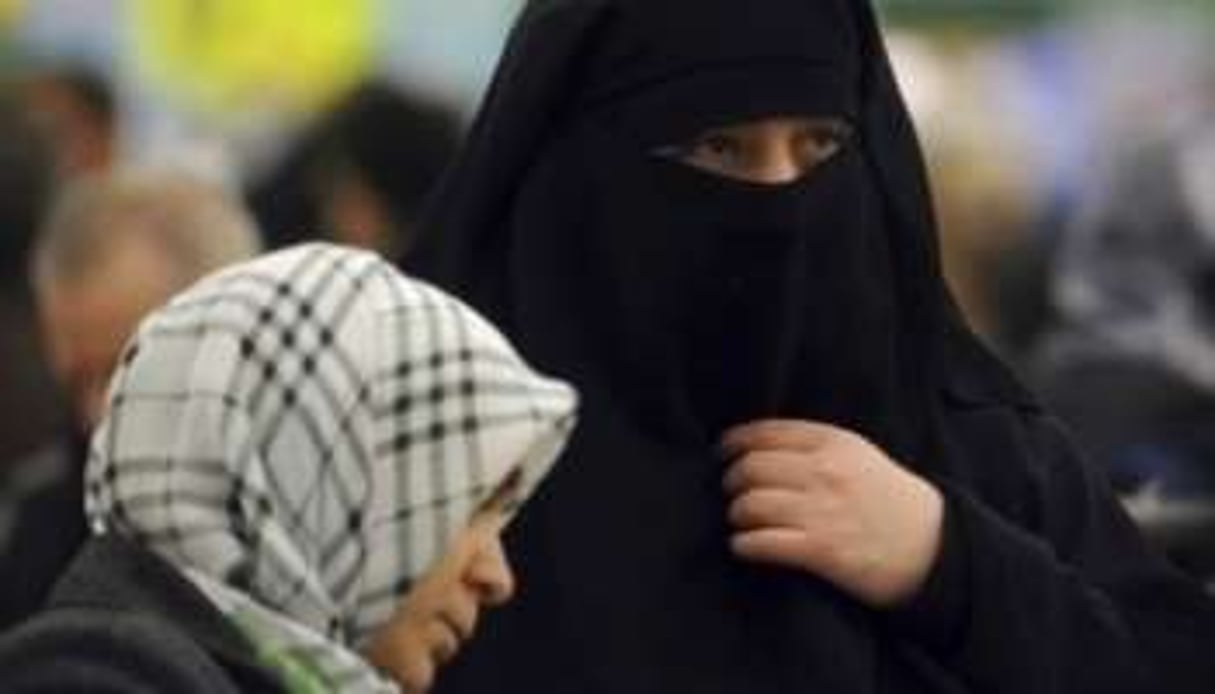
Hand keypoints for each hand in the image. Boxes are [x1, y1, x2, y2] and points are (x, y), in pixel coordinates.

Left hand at [722, 419, 943, 607]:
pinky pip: (763, 543)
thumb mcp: (857, 453)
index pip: (764, 433)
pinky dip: (744, 544)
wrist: (930, 545)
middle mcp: (825, 473)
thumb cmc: (886, 497)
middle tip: (731, 491)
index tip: (722, 453)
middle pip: (751, 468)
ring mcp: (823, 512)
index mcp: (833, 442)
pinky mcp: (822, 550)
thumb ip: (813, 443)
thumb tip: (756, 442)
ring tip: (739, 520)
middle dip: (732, 481)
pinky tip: (743, 545)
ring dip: (736, 514)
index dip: (733, 443)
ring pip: (750, 505)